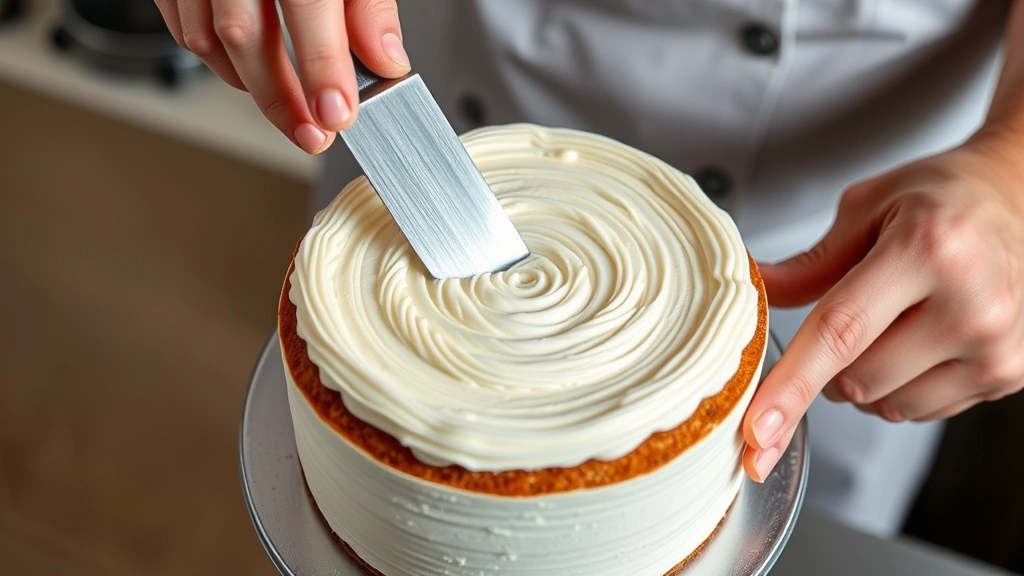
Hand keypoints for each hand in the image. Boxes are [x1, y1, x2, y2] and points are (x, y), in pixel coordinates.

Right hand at [153, 0, 409, 153]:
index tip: (337, 112)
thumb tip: (385, 58)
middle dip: (281, 97)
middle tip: (313, 134)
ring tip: (289, 111)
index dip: (322, 66)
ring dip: (249, 85)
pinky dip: (217, 60)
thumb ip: (368, 2)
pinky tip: (249, 74)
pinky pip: (182, 24)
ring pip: (206, 35)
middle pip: (244, 31)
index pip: (306, 4)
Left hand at [741, 130, 1023, 482]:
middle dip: (826, 365)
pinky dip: (899, 387)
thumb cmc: (940, 199)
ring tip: (890, 321)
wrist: (1019, 197)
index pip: (840, 332)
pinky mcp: (1010, 374)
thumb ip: (809, 264)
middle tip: (846, 316)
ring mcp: (998, 346)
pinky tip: (918, 339)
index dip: (791, 385)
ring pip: (885, 405)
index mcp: (929, 249)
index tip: (756, 431)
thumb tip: (756, 294)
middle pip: (857, 379)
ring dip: (863, 379)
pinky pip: (919, 410)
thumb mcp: (867, 207)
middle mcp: (973, 302)